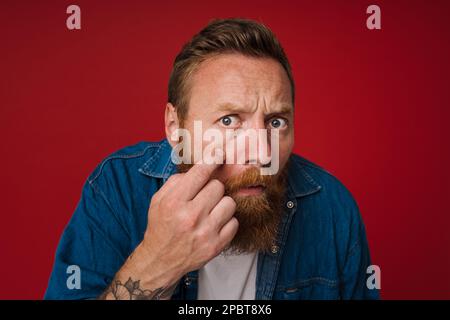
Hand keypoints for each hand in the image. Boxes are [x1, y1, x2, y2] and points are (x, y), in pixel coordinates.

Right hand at [142, 161, 238, 276]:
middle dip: (212, 189)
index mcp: (175, 202)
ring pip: (230, 203)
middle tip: (204, 197)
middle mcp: (191, 216)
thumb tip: (201, 168)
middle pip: (218, 186)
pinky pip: (234, 222)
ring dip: (221, 204)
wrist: (160, 260)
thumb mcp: (159, 199)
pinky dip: (226, 222)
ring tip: (210, 211)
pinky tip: (214, 224)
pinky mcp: (217, 245)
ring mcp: (206, 232)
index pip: (201, 173)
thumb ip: (178, 181)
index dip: (212, 161)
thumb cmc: (161, 226)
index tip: (218, 156)